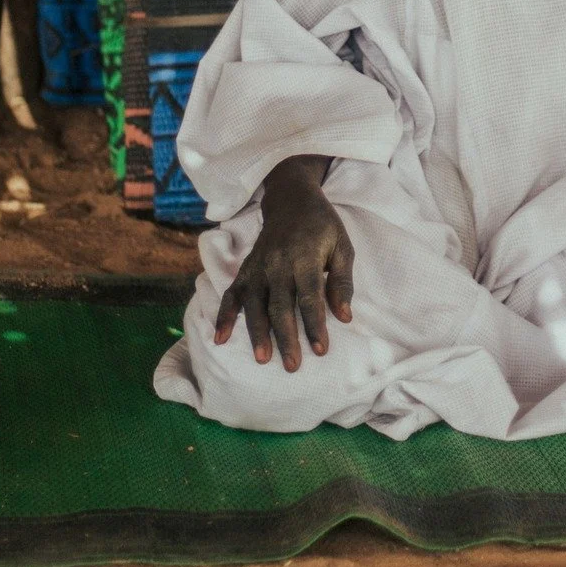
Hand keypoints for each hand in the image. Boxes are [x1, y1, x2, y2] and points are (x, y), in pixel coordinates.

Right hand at [212, 155, 354, 370]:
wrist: (291, 200)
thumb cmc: (323, 227)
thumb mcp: (343, 247)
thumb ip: (342, 282)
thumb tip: (345, 317)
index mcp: (305, 258)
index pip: (310, 297)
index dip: (315, 324)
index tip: (321, 350)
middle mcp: (278, 264)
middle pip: (281, 306)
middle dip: (286, 337)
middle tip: (292, 366)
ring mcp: (259, 267)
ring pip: (256, 304)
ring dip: (257, 333)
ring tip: (262, 359)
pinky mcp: (246, 269)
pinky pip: (232, 294)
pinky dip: (224, 316)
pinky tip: (221, 338)